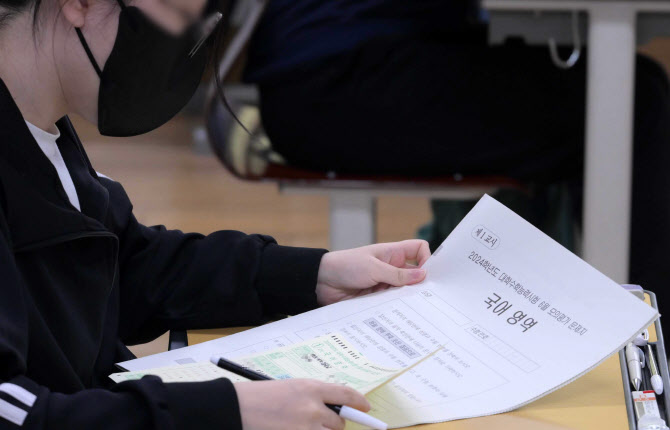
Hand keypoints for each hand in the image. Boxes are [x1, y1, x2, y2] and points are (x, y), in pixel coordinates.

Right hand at [235, 379, 370, 429]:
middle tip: (318, 422)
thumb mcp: (292, 388)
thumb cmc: (262, 397)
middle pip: (339, 422)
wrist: (237, 408)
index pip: (346, 395)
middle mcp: (312, 409)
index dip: (359, 402)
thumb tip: (338, 408)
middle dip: (333, 424)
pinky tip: (297, 428)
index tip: (367, 408)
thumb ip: (315, 396)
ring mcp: (305, 428)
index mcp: (311, 388)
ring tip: (305, 425)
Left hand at [316, 240, 430, 305]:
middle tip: (429, 298)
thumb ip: (398, 274)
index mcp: (393, 254)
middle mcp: (392, 268)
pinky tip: (398, 315)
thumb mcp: (374, 268)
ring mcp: (385, 284)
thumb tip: (423, 276)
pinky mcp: (378, 299)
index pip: (419, 250)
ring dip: (408, 299)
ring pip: (405, 292)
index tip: (428, 274)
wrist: (321, 281)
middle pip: (416, 275)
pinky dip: (396, 308)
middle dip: (421, 285)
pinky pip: (393, 304)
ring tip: (413, 309)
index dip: (427, 259)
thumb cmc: (346, 266)